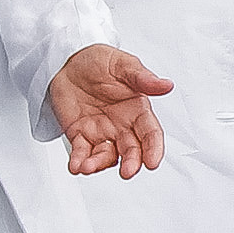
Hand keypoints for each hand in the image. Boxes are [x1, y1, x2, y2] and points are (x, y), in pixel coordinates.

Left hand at [51, 45, 171, 176]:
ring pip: (106, 156)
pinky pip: (81, 152)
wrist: (67, 60)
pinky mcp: (80, 135)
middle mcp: (122, 125)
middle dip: (130, 163)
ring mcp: (101, 132)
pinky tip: (76, 165)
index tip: (152, 162)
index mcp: (137, 110)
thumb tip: (166, 85)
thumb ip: (143, 78)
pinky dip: (78, 161)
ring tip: (88, 166)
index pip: (150, 133)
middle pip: (131, 150)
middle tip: (127, 172)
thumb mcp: (123, 65)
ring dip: (99, 164)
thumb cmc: (99, 61)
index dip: (153, 149)